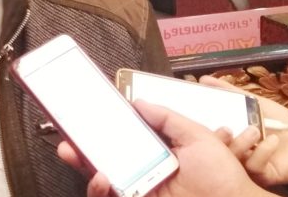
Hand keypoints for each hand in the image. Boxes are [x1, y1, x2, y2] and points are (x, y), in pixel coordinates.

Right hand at [58, 101, 273, 196]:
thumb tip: (137, 101)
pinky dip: (98, 189)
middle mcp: (144, 170)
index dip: (102, 126)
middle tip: (64, 137)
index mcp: (157, 151)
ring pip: (99, 178)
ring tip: (72, 152)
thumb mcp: (198, 136)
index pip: (123, 137)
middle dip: (79, 146)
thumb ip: (167, 118)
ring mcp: (138, 189)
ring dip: (81, 165)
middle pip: (104, 157)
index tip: (83, 113)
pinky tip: (101, 177)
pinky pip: (109, 196)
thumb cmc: (223, 175)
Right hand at [200, 75, 287, 184]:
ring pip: (233, 158)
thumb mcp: (255, 103)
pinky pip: (254, 165)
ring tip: (255, 130)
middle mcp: (234, 153)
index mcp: (228, 136)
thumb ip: (231, 92)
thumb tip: (204, 79)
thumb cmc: (281, 124)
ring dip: (242, 143)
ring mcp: (247, 165)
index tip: (197, 114)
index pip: (207, 133)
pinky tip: (273, 140)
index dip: (200, 126)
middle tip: (225, 127)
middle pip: (215, 148)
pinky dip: (262, 151)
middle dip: (217, 137)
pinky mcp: (263, 174)